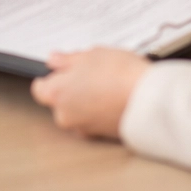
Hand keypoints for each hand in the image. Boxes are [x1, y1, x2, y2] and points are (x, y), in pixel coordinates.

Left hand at [31, 49, 149, 138]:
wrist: (150, 101)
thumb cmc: (121, 75)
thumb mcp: (91, 55)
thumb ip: (67, 60)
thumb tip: (54, 60)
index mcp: (57, 94)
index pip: (40, 88)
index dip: (52, 76)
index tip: (63, 69)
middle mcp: (66, 116)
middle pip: (59, 101)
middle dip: (71, 88)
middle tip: (91, 72)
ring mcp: (84, 128)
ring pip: (77, 111)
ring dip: (86, 99)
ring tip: (107, 83)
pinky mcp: (101, 136)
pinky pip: (93, 120)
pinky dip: (99, 110)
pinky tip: (114, 96)